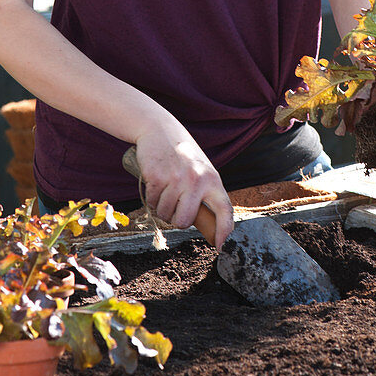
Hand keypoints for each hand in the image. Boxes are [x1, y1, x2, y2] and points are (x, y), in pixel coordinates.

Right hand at [133, 125, 234, 250]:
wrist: (159, 128)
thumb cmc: (181, 153)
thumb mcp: (201, 169)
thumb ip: (204, 192)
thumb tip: (203, 222)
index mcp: (212, 179)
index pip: (224, 210)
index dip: (224, 231)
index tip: (220, 246)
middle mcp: (196, 180)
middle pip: (184, 221)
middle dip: (176, 219)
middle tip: (174, 205)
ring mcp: (176, 179)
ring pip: (164, 214)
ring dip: (161, 207)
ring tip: (165, 187)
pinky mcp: (156, 177)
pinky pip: (151, 202)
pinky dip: (150, 197)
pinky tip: (155, 181)